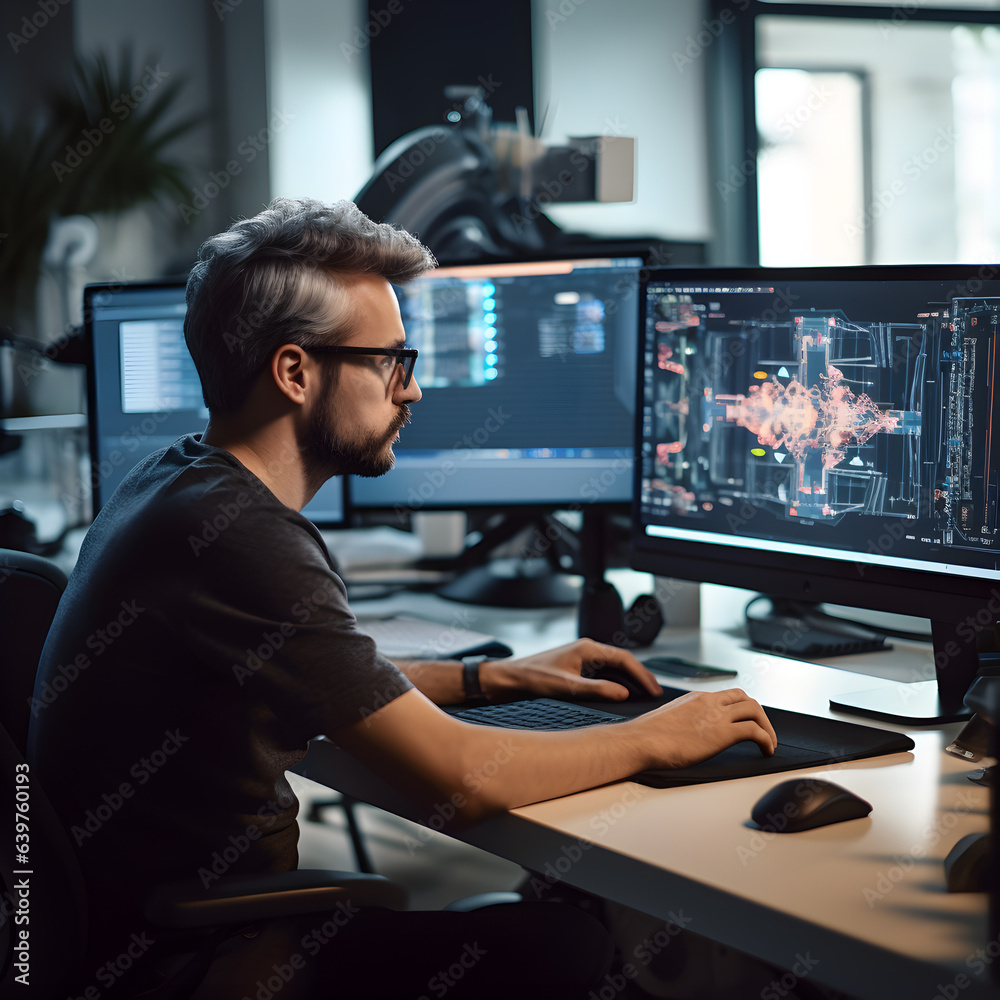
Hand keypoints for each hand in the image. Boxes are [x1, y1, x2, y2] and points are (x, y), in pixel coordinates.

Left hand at [479, 638, 662, 701]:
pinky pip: (604, 673)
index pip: (624, 658)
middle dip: (641, 677)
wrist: (508, 679)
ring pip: (614, 668)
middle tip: (656, 694)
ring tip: (645, 697)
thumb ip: (595, 689)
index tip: (654, 690)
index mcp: (587, 648)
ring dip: (630, 681)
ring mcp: (582, 659)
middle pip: (623, 662)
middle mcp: (587, 650)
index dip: (642, 675)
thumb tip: (623, 693)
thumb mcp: (565, 687)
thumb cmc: (532, 678)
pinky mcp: (577, 668)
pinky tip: (622, 695)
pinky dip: (617, 683)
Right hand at [635, 688, 776, 766]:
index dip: (741, 708)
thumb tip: (683, 734)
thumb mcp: (668, 720)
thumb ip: (683, 721)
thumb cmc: (647, 736)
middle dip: (758, 715)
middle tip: (762, 732)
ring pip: (755, 709)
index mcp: (696, 698)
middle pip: (745, 698)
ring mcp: (717, 715)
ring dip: (767, 727)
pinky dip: (766, 740)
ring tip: (768, 743)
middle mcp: (709, 701)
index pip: (727, 696)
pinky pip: (755, 731)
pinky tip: (766, 751)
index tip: (746, 721)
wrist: (641, 741)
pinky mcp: (723, 733)